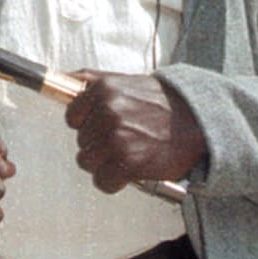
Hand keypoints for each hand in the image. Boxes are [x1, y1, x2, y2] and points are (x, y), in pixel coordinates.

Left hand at [64, 71, 205, 193]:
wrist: (197, 121)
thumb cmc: (159, 102)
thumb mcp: (123, 80)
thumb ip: (90, 79)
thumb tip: (60, 76)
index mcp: (103, 90)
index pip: (72, 117)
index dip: (88, 125)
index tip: (104, 126)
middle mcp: (108, 112)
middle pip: (81, 142)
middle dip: (100, 144)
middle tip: (126, 138)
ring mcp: (117, 138)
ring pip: (87, 163)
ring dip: (106, 164)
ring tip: (128, 154)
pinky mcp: (129, 163)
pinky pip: (103, 182)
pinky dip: (114, 182)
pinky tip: (131, 170)